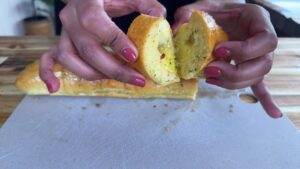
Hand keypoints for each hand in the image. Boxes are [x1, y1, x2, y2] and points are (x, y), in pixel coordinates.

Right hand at [40, 0, 165, 91]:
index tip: (134, 57)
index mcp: (87, 3)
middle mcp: (71, 19)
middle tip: (138, 79)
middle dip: (115, 69)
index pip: (96, 24)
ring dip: (95, 74)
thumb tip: (160, 20)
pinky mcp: (61, 42)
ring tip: (119, 78)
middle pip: (88, 50)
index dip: (115, 42)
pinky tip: (55, 88)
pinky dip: (49, 74)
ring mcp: (63, 32)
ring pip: (70, 59)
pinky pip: (48, 58)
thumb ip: (147, 5)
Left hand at [173, 2, 281, 117]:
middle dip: (236, 72)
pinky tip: (272, 114)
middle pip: (263, 64)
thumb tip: (177, 29)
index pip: (265, 40)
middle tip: (211, 70)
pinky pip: (261, 85)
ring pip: (257, 77)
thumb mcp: (201, 7)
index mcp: (258, 21)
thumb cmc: (215, 10)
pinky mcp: (249, 68)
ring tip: (210, 78)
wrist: (221, 15)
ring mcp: (258, 57)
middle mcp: (263, 42)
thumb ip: (188, 13)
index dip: (244, 50)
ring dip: (234, 83)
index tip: (219, 51)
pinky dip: (265, 99)